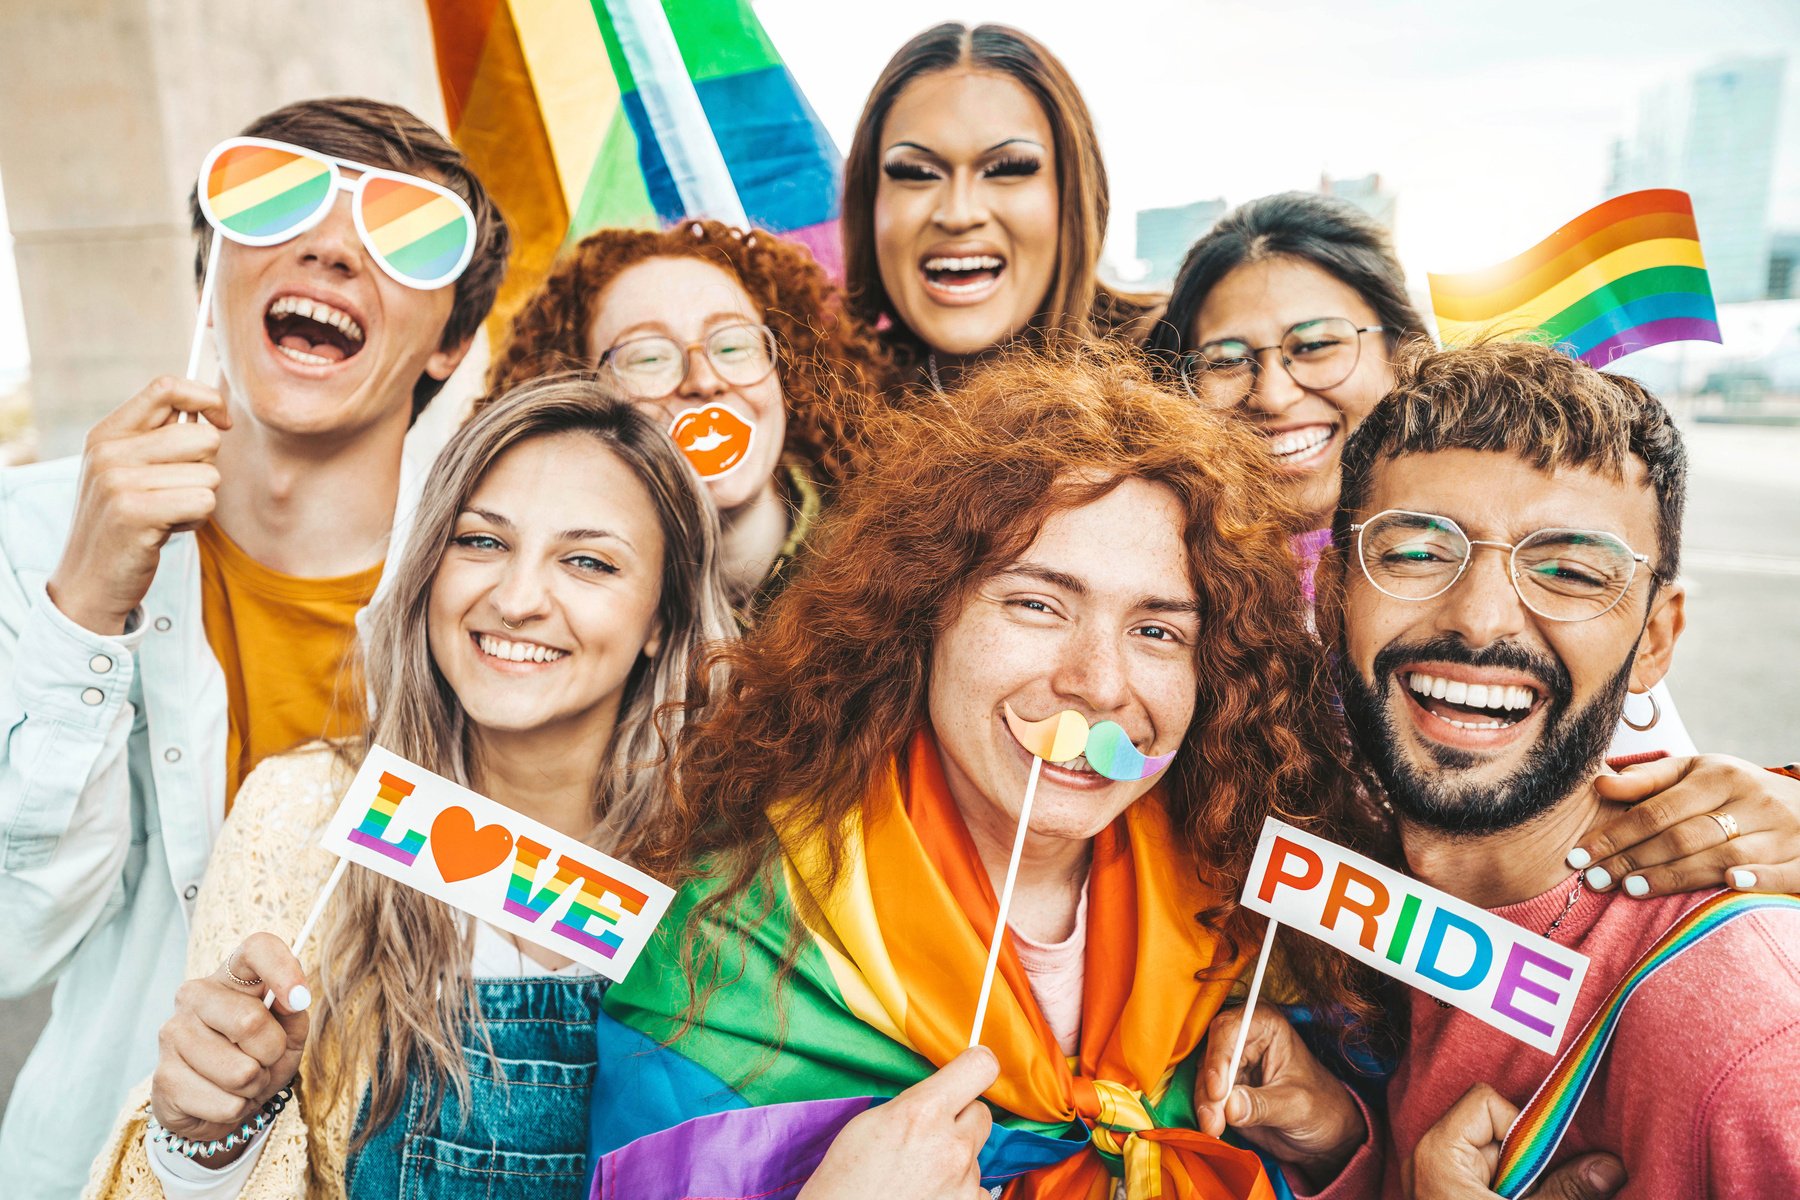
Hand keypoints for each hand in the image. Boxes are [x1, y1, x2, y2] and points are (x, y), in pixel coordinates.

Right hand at [46, 377, 229, 634]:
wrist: (90, 580)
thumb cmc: (125, 521)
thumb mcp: (129, 470)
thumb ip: (161, 437)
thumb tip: (212, 410)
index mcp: (108, 433)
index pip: (166, 387)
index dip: (207, 399)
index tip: (222, 422)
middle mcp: (109, 451)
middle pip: (202, 436)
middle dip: (207, 467)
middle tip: (178, 491)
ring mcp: (118, 481)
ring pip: (209, 474)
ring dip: (201, 499)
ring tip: (168, 513)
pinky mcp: (134, 512)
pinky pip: (204, 501)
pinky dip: (197, 519)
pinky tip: (168, 529)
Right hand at [149, 933, 310, 1166]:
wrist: (218, 1104)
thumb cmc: (259, 1057)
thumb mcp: (289, 1034)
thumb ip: (295, 1013)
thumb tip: (295, 1000)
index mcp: (232, 976)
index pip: (257, 948)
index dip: (282, 969)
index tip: (299, 999)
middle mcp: (194, 996)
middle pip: (250, 1021)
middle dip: (272, 1052)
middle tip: (265, 1060)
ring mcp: (173, 1035)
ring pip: (241, 1071)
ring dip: (254, 1085)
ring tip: (243, 1081)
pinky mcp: (162, 1078)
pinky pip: (226, 1103)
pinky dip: (236, 1109)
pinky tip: (220, 1098)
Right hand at [799, 1046, 997, 1199]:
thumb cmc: (845, 1180)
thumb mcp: (871, 1123)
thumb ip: (915, 1103)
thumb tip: (942, 1094)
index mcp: (923, 1111)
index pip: (979, 1067)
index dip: (977, 1066)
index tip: (973, 1071)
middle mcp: (952, 1144)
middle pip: (981, 1112)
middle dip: (960, 1119)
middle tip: (930, 1135)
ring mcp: (964, 1180)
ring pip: (975, 1153)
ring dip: (955, 1159)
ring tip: (919, 1175)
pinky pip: (975, 1187)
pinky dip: (956, 1189)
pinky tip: (929, 1194)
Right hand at [1195, 1003, 1363, 1186]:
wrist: (1324, 1135)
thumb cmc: (1321, 1109)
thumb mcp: (1296, 1105)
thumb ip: (1262, 1105)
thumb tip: (1230, 1106)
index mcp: (1266, 1025)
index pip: (1229, 1030)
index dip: (1219, 1059)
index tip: (1218, 1091)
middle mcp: (1244, 1037)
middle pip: (1211, 1054)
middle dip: (1208, 1088)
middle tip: (1213, 1119)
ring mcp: (1233, 1062)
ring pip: (1204, 1076)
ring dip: (1204, 1104)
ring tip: (1214, 1128)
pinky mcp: (1225, 1086)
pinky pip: (1204, 1095)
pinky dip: (1206, 1112)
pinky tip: (1213, 1129)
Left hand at [1404, 1083, 1623, 1199]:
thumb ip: (1565, 1190)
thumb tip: (1611, 1166)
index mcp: (1437, 1152)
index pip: (1485, 1101)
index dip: (1519, 1129)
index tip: (1536, 1169)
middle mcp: (1429, 1158)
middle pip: (1494, 1129)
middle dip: (1525, 1159)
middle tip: (1527, 1192)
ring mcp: (1435, 1180)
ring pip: (1494, 1158)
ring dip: (1521, 1180)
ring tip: (1518, 1199)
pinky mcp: (1445, 1196)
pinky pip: (1485, 1178)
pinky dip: (1509, 1190)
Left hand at [1572, 755, 1799, 895]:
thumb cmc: (1737, 791)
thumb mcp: (1697, 773)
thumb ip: (1649, 779)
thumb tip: (1600, 785)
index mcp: (1720, 775)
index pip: (1658, 810)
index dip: (1616, 833)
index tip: (1580, 853)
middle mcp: (1752, 800)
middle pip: (1684, 835)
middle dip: (1634, 858)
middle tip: (1596, 878)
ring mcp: (1782, 830)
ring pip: (1723, 855)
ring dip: (1675, 875)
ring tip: (1631, 888)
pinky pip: (1780, 871)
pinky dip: (1757, 878)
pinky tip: (1730, 884)